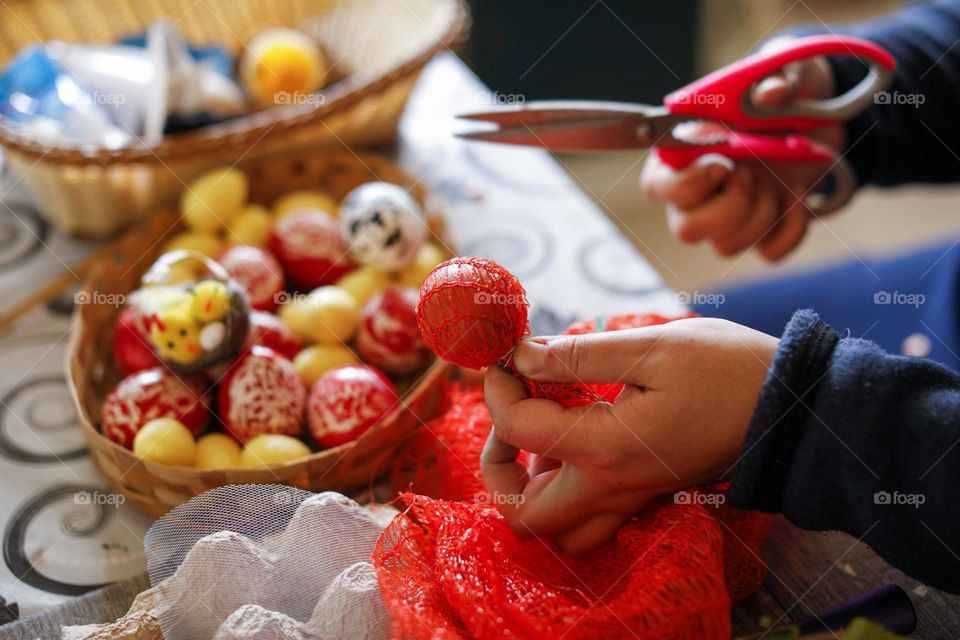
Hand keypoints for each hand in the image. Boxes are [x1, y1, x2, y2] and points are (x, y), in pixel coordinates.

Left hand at [481, 318, 777, 554]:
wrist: (793, 410)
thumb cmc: (729, 371)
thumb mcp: (652, 347)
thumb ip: (578, 355)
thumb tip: (522, 355)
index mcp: (605, 448)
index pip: (517, 428)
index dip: (497, 387)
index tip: (506, 357)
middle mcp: (611, 488)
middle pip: (525, 516)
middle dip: (498, 468)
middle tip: (511, 419)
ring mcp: (630, 499)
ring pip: (558, 530)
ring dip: (533, 488)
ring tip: (542, 434)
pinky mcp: (646, 495)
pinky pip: (590, 519)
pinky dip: (566, 491)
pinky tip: (577, 439)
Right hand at [639, 37, 843, 260]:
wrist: (823, 121)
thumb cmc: (783, 96)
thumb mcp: (784, 73)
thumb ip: (775, 76)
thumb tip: (770, 94)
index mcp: (683, 156)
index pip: (657, 188)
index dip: (686, 185)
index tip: (722, 165)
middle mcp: (697, 195)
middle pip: (686, 230)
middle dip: (727, 207)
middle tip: (750, 174)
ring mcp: (728, 219)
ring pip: (726, 246)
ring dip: (761, 212)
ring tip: (776, 178)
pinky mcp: (761, 234)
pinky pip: (769, 252)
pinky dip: (791, 227)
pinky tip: (798, 195)